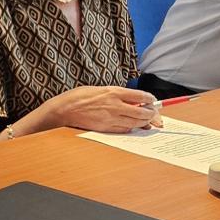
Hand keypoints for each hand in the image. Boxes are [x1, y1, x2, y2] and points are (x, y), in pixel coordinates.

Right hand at [44, 85, 161, 132]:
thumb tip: (133, 101)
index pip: (141, 96)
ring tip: (147, 122)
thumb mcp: (101, 89)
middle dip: (151, 114)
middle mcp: (115, 105)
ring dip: (144, 123)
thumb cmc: (80, 97)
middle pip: (142, 112)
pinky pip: (125, 130)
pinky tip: (132, 126)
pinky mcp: (106, 128)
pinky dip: (131, 128)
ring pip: (136, 123)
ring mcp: (111, 118)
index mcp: (114, 92)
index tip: (152, 101)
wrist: (65, 109)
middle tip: (154, 114)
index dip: (150, 99)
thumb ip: (117, 95)